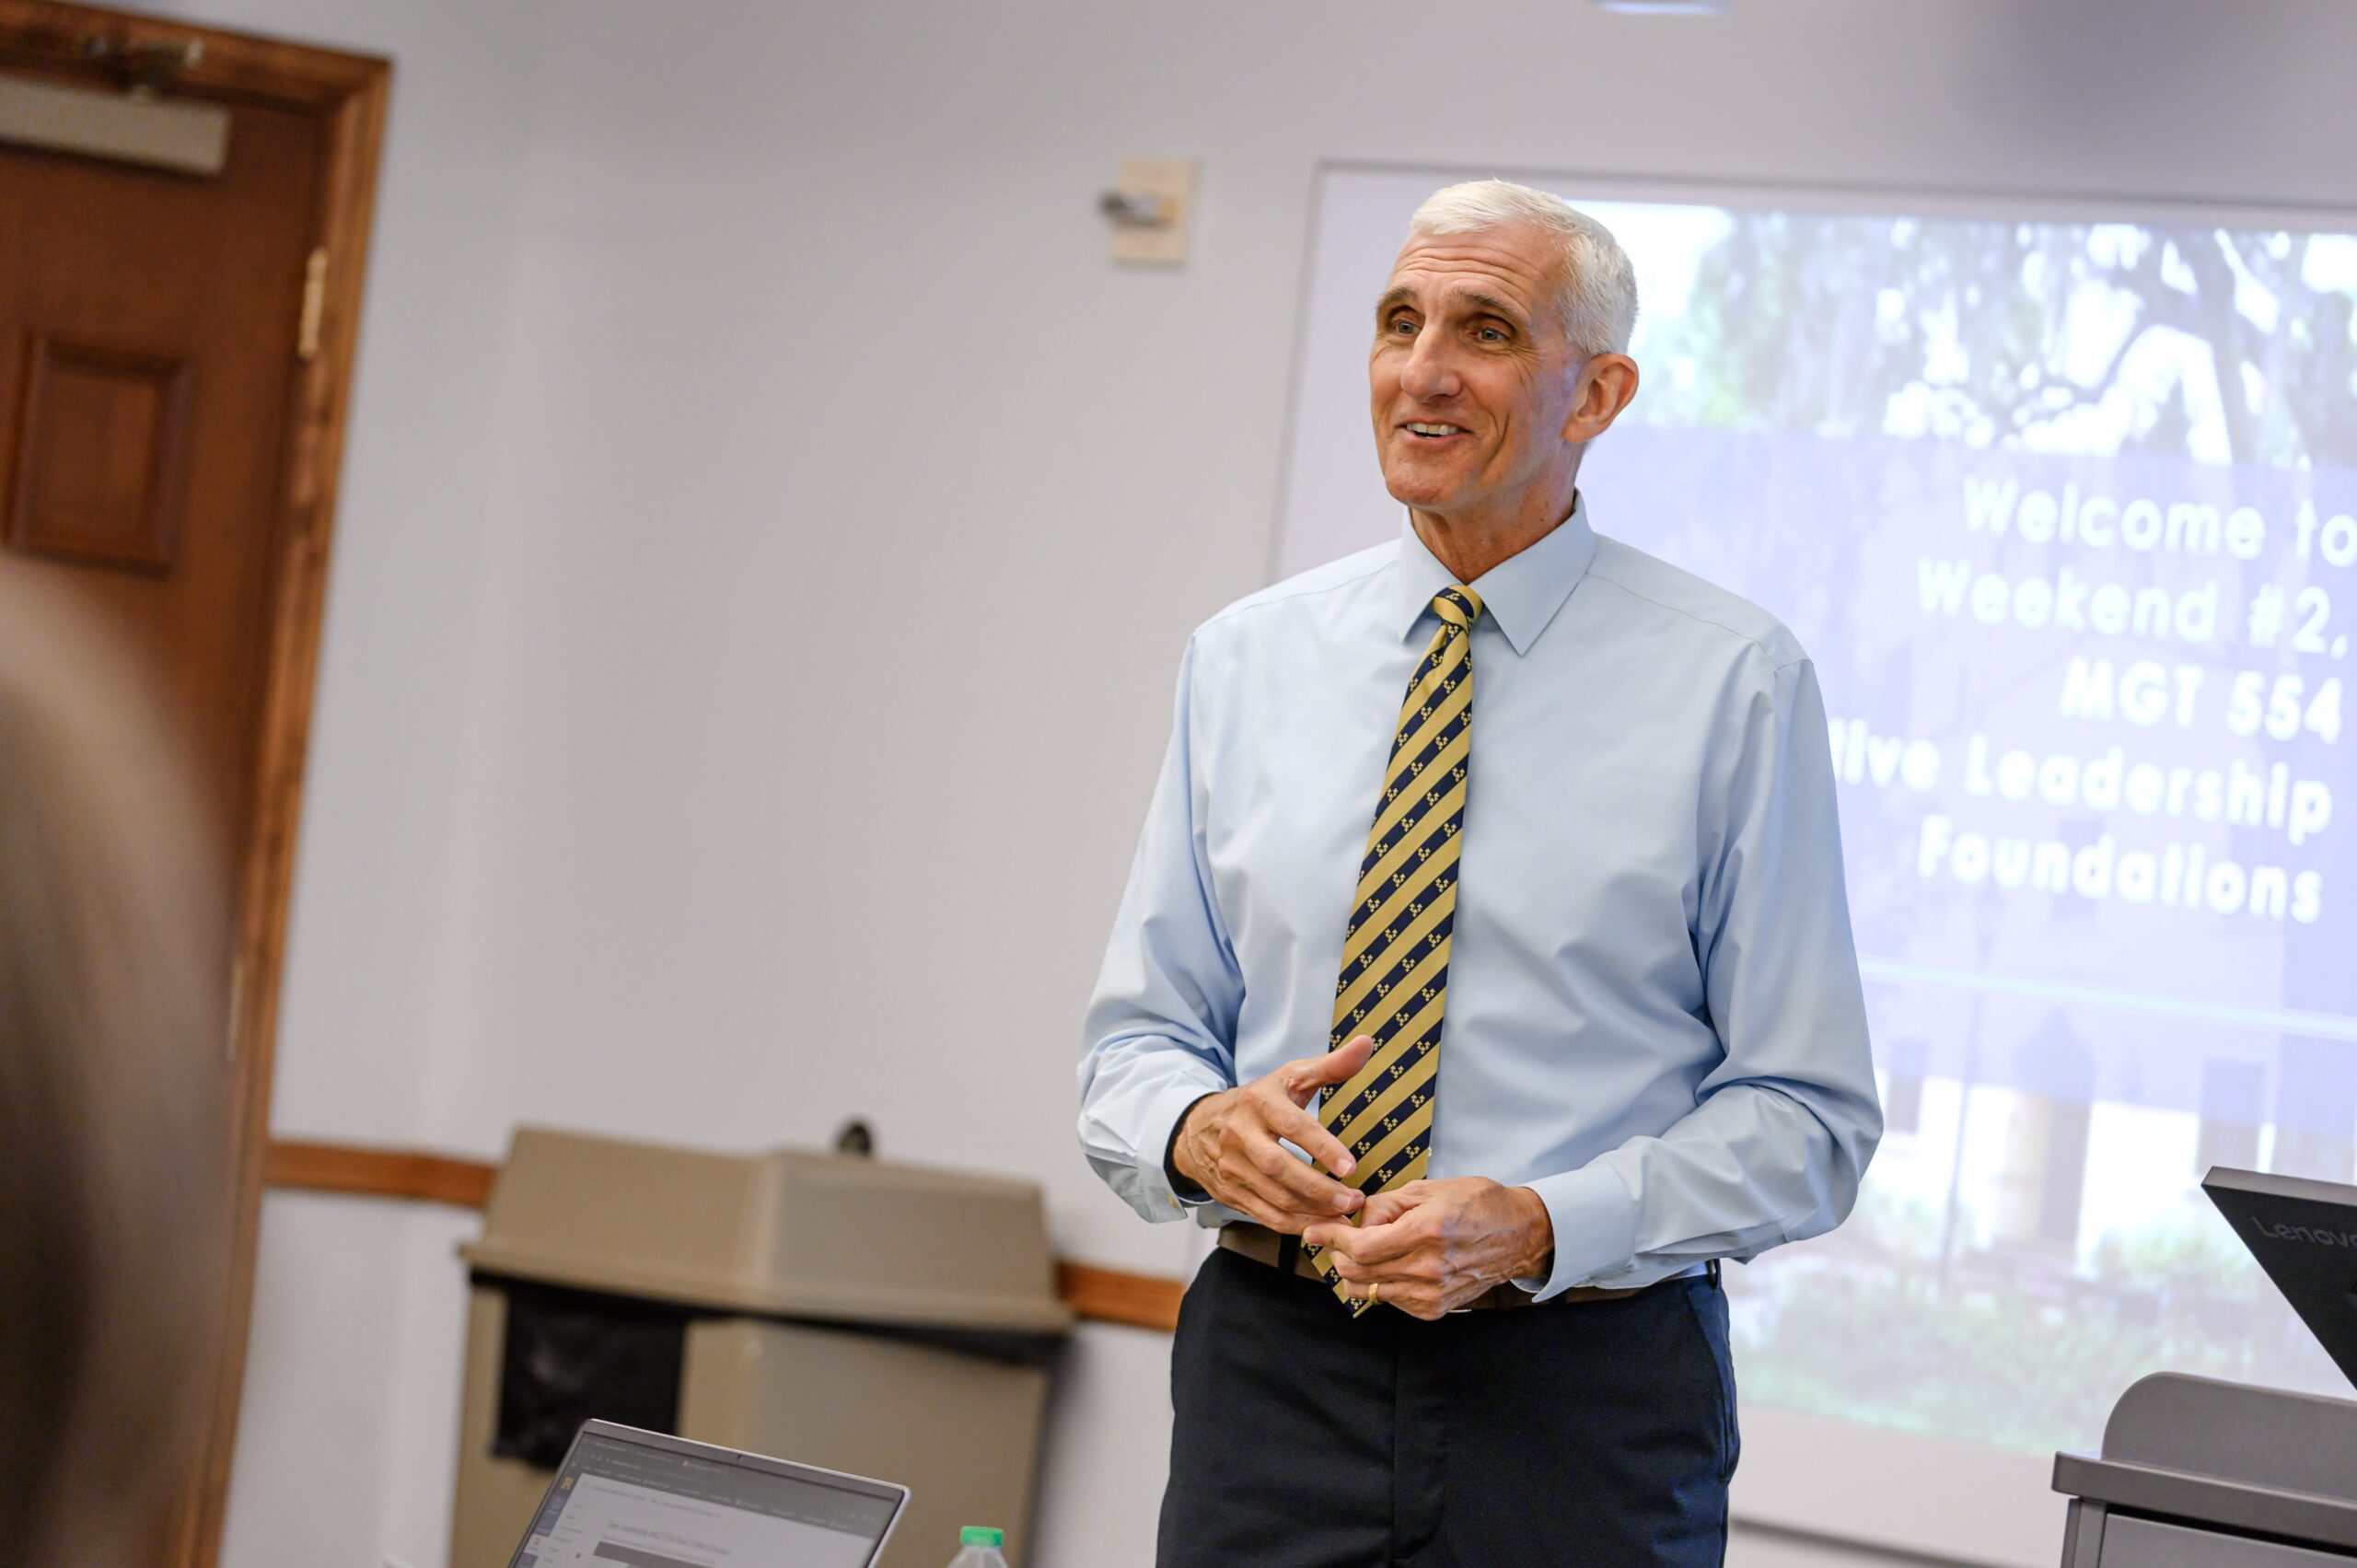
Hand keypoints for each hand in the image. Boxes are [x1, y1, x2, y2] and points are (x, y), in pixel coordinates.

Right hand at [1171, 1036, 1376, 1232]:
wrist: (1198, 1128)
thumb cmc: (1257, 1101)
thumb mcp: (1289, 1077)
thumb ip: (1330, 1066)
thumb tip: (1366, 1043)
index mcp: (1258, 1102)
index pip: (1292, 1125)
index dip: (1321, 1147)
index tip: (1351, 1166)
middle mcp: (1240, 1135)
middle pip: (1278, 1167)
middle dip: (1318, 1188)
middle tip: (1353, 1199)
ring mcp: (1231, 1167)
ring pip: (1273, 1196)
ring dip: (1312, 1211)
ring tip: (1346, 1214)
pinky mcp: (1230, 1193)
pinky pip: (1265, 1215)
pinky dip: (1295, 1225)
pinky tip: (1321, 1224)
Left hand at [1302, 1178, 1553, 1319]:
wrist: (1517, 1235)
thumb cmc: (1475, 1203)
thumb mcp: (1427, 1189)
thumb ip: (1384, 1206)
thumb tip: (1353, 1222)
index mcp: (1427, 1233)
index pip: (1361, 1247)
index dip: (1331, 1239)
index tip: (1314, 1229)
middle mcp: (1428, 1269)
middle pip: (1358, 1273)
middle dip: (1338, 1252)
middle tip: (1337, 1234)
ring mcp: (1431, 1295)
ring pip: (1367, 1290)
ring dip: (1354, 1269)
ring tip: (1364, 1246)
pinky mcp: (1434, 1310)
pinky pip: (1388, 1299)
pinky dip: (1378, 1281)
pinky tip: (1390, 1262)